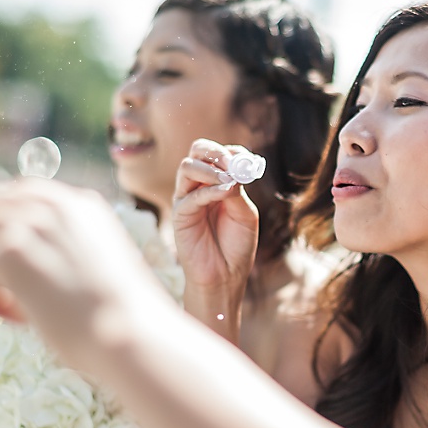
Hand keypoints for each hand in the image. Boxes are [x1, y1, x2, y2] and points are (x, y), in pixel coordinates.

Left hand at [0, 178, 171, 379]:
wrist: (132, 333)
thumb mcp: (104, 262)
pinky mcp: (12, 249)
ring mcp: (33, 222)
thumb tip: (37, 259)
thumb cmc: (127, 314)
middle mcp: (57, 203)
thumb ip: (73, 246)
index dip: (7, 223)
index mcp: (84, 204)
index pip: (23, 193)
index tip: (14, 260)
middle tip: (3, 282)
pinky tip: (15, 315)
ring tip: (11, 301)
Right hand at [172, 139, 259, 299]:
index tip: (248, 161)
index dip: (233, 152)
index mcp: (217, 182)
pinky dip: (210, 191)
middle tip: (233, 162)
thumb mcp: (245, 213)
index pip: (218, 153)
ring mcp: (187, 198)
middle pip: (197, 151)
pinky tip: (225, 194)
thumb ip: (238, 191)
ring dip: (210, 168)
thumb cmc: (237, 245)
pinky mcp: (180, 215)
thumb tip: (232, 171)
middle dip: (216, 152)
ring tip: (228, 179)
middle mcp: (199, 185)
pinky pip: (190, 195)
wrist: (226, 275)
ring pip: (187, 166)